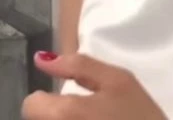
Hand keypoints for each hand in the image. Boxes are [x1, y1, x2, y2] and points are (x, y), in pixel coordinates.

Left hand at [21, 52, 166, 119]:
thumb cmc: (140, 114)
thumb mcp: (119, 80)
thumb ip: (80, 65)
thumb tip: (43, 59)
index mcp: (64, 113)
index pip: (32, 103)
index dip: (50, 98)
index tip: (74, 99)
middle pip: (39, 118)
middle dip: (56, 112)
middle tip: (88, 111)